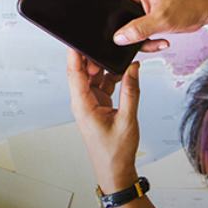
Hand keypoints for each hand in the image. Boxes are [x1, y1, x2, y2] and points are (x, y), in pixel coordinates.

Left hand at [67, 49, 140, 193]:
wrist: (115, 170)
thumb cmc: (115, 152)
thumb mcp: (127, 119)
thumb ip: (131, 91)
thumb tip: (133, 68)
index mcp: (83, 105)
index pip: (75, 73)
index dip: (74, 53)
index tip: (76, 36)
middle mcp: (83, 102)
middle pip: (83, 71)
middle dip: (93, 56)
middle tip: (107, 43)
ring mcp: (90, 103)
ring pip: (94, 77)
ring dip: (105, 67)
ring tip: (119, 55)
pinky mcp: (98, 105)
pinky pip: (103, 85)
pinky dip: (112, 77)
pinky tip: (124, 71)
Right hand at [85, 0, 207, 51]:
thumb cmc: (190, 3)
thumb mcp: (162, 18)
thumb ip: (139, 30)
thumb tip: (118, 39)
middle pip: (107, 3)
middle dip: (104, 19)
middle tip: (102, 30)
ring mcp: (138, 7)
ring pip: (121, 24)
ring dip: (131, 36)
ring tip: (148, 40)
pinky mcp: (145, 19)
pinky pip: (135, 33)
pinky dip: (145, 41)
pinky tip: (160, 41)